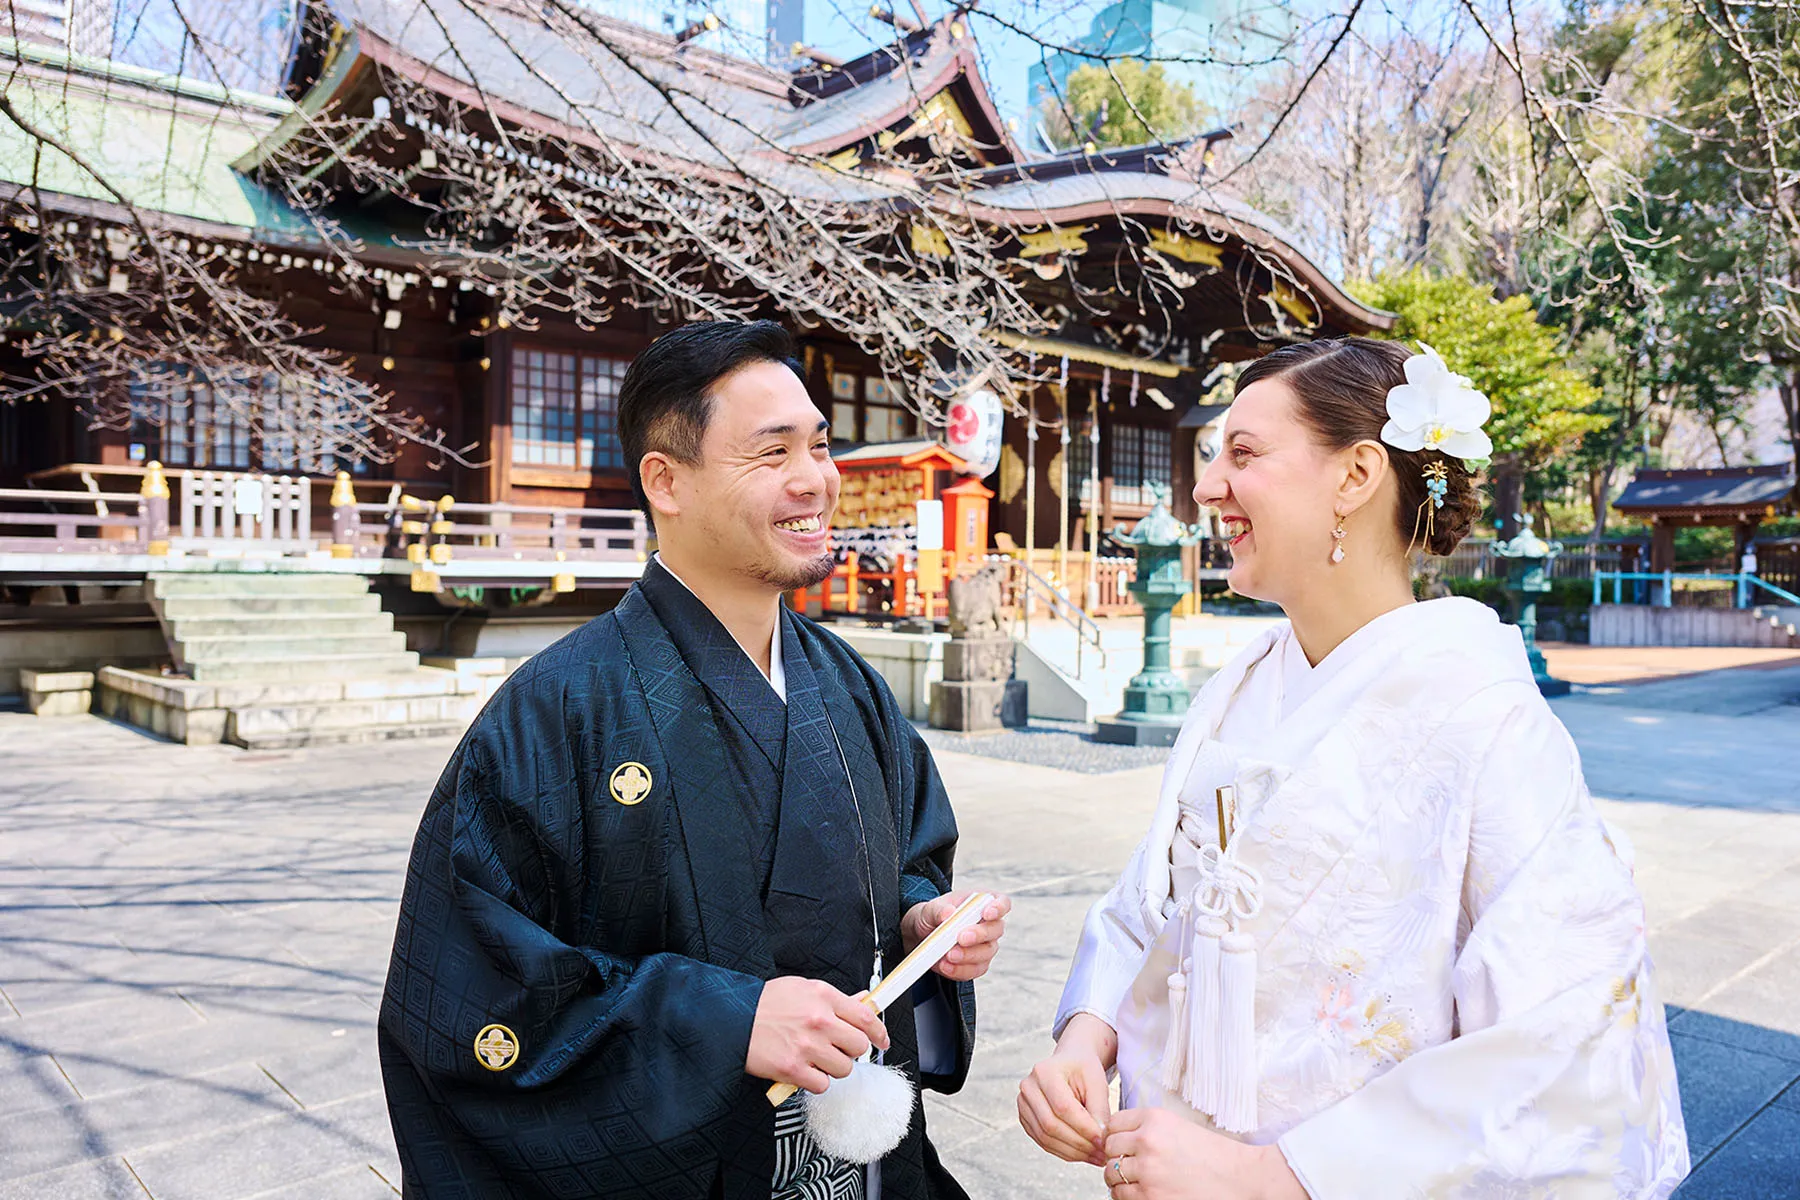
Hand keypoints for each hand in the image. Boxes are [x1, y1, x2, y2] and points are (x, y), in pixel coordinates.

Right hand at [746, 976, 889, 1095]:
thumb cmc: (764, 1004)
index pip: (866, 1016)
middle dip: (851, 1050)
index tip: (882, 1040)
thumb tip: (861, 1002)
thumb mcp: (802, 989)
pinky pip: (822, 1085)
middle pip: (859, 1045)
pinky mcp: (794, 1070)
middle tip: (837, 1049)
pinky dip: (815, 1082)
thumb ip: (833, 999)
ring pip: (844, 1068)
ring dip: (833, 1068)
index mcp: (823, 996)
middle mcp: (819, 1020)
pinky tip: (804, 1070)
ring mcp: (807, 1046)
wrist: (730, 1019)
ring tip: (815, 1059)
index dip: (879, 1032)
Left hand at [900, 891, 1010, 981]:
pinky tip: (946, 966)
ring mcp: (985, 946)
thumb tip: (949, 913)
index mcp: (982, 903)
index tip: (987, 913)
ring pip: (986, 953)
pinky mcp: (977, 965)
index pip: (1002, 903)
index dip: (999, 907)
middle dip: (979, 934)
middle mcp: (989, 924)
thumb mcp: (929, 909)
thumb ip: (938, 910)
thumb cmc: (932, 917)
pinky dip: (959, 970)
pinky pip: (974, 970)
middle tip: (960, 938)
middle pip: (996, 929)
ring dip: (968, 955)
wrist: (923, 936)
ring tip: (948, 955)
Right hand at [1018, 1014, 1116, 1167]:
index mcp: (1045, 1071)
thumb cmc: (1084, 1070)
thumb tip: (1100, 1140)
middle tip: (1102, 1154)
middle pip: (1051, 1125)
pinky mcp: (1025, 1119)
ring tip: (1096, 1157)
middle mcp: (1028, 1087)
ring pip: (1046, 1137)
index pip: (1063, 1107)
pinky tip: (1083, 1154)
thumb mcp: (1097, 1082)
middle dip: (1079, 1144)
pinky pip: (1043, 1142)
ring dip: (1073, 1152)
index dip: (1084, 1128)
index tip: (1104, 1141)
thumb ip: (1099, 1109)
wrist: (1070, 1063)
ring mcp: (1023, 1104)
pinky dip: (1064, 1152)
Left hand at [1101, 1107, 1307, 1199]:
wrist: (1241, 1178)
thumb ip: (1148, 1128)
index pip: (1113, 1123)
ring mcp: (1147, 1171)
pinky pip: (1121, 1196)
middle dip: (1116, 1156)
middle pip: (1108, 1148)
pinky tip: (1142, 1192)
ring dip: (1119, 1178)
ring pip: (1111, 1174)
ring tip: (1136, 1180)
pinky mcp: (1151, 1197)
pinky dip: (1127, 1195)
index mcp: (1155, 1119)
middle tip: (1129, 1163)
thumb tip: (1117, 1137)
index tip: (1122, 1142)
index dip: (1117, 1134)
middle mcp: (1147, 1142)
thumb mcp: (1179, 1127)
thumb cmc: (1214, 1154)